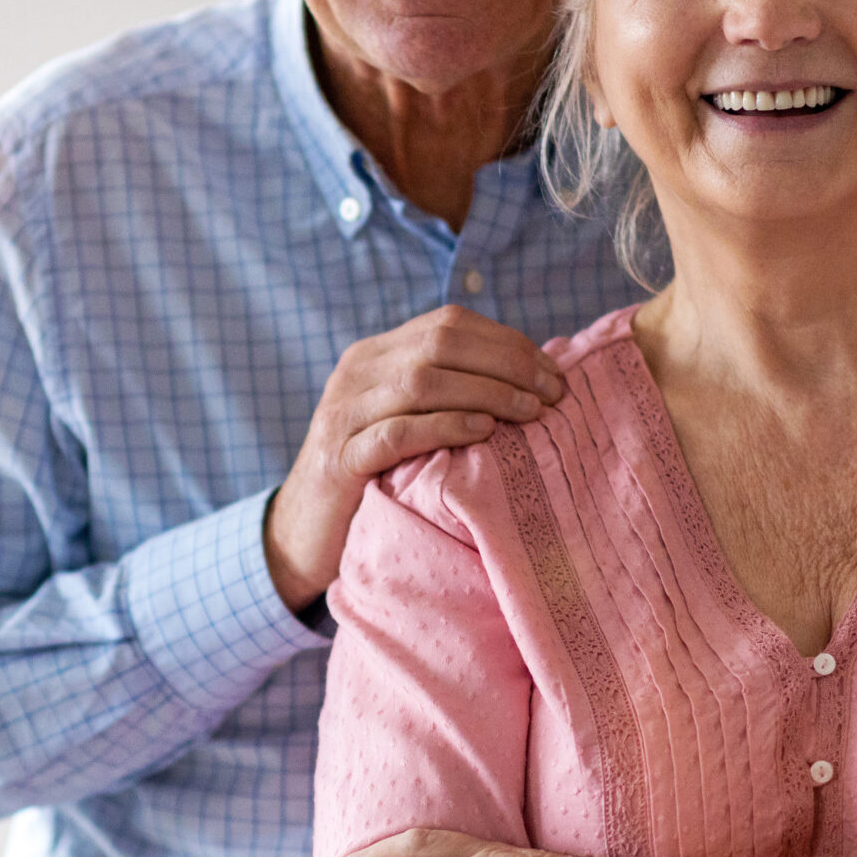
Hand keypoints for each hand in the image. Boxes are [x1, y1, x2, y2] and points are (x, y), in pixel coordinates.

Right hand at [264, 307, 562, 610]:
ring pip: (422, 381)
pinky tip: (483, 431)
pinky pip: (397, 432)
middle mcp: (356, 372)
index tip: (552, 372)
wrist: (304, 534)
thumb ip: (446, 392)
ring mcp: (343, 414)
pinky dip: (446, 426)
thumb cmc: (373, 477)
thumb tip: (527, 377)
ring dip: (487, 391)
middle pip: (440, 343)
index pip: (448, 323)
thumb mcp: (405, 420)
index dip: (507, 341)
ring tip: (530, 412)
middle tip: (552, 393)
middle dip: (507, 363)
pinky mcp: (340, 459)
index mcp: (374, 354)